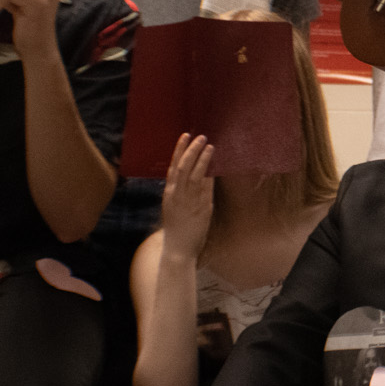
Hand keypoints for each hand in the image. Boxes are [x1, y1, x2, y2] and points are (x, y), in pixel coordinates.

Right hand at [159, 134, 214, 262]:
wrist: (178, 248)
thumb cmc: (177, 228)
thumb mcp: (173, 206)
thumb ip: (178, 191)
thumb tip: (188, 176)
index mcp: (169, 193)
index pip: (173, 166)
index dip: (179, 150)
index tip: (184, 136)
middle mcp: (178, 194)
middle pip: (183, 167)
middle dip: (191, 150)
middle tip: (199, 136)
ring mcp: (189, 200)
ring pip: (195, 174)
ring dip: (202, 158)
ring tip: (209, 145)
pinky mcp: (202, 208)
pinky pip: (206, 188)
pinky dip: (210, 174)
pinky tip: (215, 164)